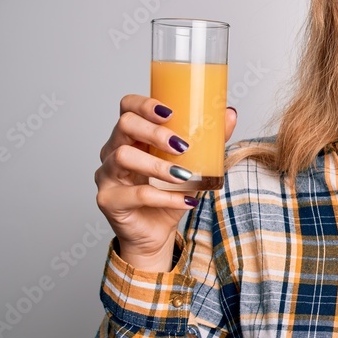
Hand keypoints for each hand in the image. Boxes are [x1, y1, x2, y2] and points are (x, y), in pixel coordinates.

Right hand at [93, 95, 237, 271]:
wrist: (157, 233)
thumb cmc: (170, 193)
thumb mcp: (193, 165)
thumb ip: (209, 141)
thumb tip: (230, 114)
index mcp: (132, 136)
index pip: (128, 107)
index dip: (144, 104)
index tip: (170, 113)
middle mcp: (113, 150)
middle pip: (124, 125)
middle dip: (154, 132)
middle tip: (181, 146)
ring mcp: (107, 175)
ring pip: (123, 157)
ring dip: (158, 165)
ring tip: (184, 175)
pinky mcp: (108, 200)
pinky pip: (135, 195)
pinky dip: (165, 197)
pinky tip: (185, 200)